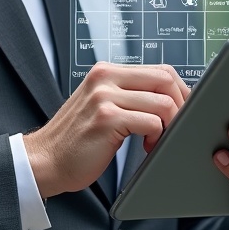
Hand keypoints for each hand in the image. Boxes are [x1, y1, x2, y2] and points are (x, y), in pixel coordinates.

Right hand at [23, 63, 188, 198]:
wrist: (44, 160)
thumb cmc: (76, 140)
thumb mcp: (101, 106)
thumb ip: (127, 96)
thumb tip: (168, 99)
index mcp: (106, 72)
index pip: (159, 69)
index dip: (180, 90)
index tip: (184, 111)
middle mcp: (105, 78)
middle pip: (165, 79)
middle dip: (181, 104)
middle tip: (178, 126)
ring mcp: (104, 96)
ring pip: (162, 101)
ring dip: (170, 124)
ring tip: (157, 140)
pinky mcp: (106, 118)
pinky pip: (151, 122)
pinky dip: (157, 137)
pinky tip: (146, 146)